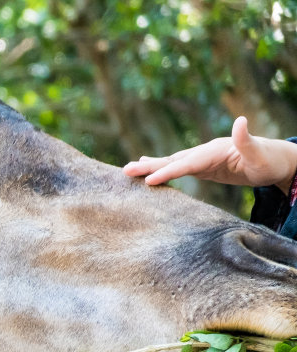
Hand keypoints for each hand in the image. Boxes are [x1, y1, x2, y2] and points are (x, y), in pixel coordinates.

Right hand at [124, 117, 296, 194]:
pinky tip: (151, 172)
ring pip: (172, 163)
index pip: (188, 163)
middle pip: (174, 160)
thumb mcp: (261, 154)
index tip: (149, 180)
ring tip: (129, 169)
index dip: (168, 171)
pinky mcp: (203, 166)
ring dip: (151, 166)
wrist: (277, 161)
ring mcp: (203, 158)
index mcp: (215, 151)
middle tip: (125, 172)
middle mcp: (205, 152)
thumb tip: (240, 119)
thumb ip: (247, 139)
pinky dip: (162, 169)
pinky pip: (178, 169)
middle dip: (150, 166)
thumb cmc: (270, 161)